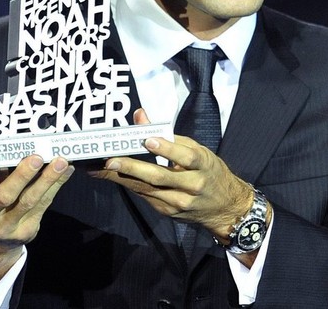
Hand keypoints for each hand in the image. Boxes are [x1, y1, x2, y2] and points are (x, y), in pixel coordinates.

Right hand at [0, 155, 73, 284]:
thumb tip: (19, 145)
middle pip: (4, 196)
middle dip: (21, 176)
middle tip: (36, 158)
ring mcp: (7, 226)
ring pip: (30, 201)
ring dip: (48, 179)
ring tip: (61, 162)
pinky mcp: (26, 231)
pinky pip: (44, 205)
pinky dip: (56, 185)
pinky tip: (67, 171)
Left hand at [93, 109, 251, 241]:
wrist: (226, 207)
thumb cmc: (209, 171)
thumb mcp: (196, 149)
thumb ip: (168, 135)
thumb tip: (140, 116)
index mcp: (203, 164)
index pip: (185, 156)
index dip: (167, 149)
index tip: (147, 141)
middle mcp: (192, 186)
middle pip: (160, 177)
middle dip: (132, 168)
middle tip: (110, 160)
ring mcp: (179, 202)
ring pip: (148, 189)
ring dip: (122, 178)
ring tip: (101, 169)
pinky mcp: (169, 212)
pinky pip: (146, 196)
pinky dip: (129, 185)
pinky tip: (113, 177)